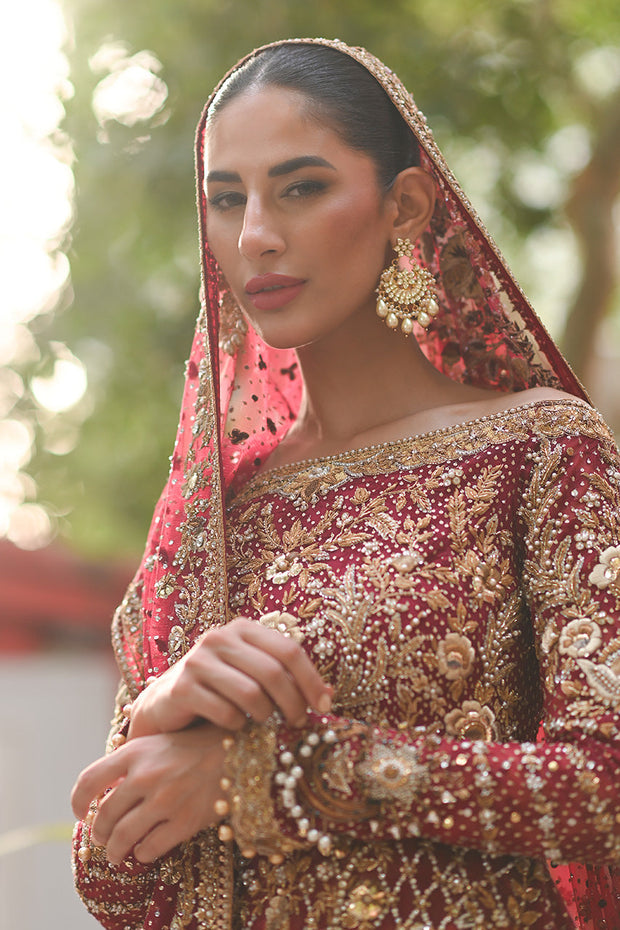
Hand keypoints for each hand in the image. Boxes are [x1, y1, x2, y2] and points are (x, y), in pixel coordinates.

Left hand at [71, 723, 226, 864]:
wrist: (238, 750)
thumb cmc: (197, 745)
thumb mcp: (159, 743)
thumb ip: (132, 762)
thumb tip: (107, 791)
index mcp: (135, 752)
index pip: (89, 781)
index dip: (77, 801)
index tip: (79, 812)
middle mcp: (145, 776)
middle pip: (104, 816)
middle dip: (99, 833)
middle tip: (102, 838)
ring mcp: (164, 800)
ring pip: (123, 838)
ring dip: (115, 851)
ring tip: (116, 855)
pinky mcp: (184, 821)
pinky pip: (150, 848)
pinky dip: (143, 854)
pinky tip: (145, 851)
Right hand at [128, 617, 331, 738]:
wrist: (165, 703)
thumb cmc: (220, 689)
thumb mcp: (252, 675)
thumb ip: (286, 678)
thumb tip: (329, 695)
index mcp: (243, 629)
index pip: (290, 650)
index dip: (311, 680)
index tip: (325, 705)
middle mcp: (220, 638)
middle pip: (273, 673)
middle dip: (293, 703)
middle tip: (299, 722)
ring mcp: (198, 661)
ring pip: (251, 694)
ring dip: (265, 716)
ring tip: (264, 723)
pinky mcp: (181, 688)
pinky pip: (225, 712)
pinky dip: (237, 726)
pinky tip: (235, 727)